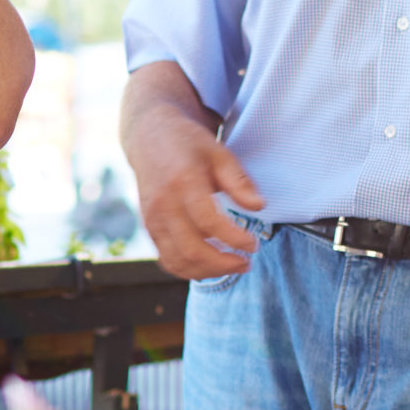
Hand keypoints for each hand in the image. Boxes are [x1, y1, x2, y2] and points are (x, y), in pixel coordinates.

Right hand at [132, 101, 265, 279]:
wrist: (150, 137)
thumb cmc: (189, 145)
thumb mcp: (220, 154)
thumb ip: (239, 182)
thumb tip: (259, 207)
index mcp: (183, 182)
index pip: (208, 221)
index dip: (233, 238)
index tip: (254, 245)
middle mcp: (163, 204)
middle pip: (191, 248)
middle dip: (223, 263)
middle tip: (247, 263)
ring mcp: (153, 219)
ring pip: (178, 260)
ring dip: (208, 271)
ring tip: (233, 266)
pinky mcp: (150, 228)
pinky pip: (167, 259)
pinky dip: (190, 270)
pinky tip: (211, 266)